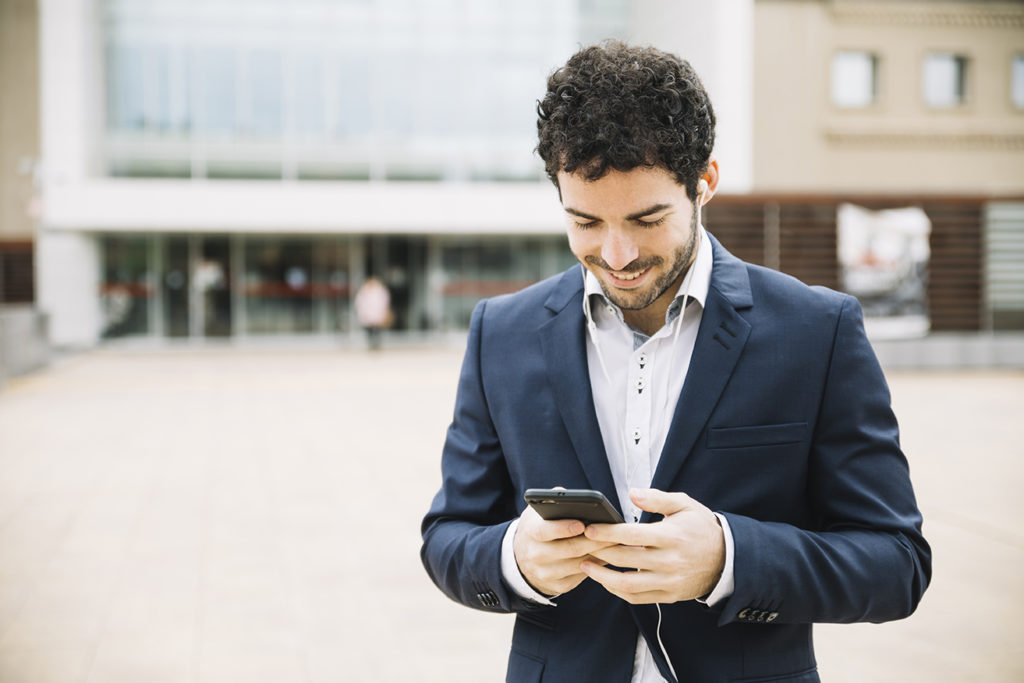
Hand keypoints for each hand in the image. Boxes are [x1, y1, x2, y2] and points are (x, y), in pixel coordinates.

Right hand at [513, 503, 616, 596]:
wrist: (524, 560)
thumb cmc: (539, 529)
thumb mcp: (538, 513)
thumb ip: (553, 502)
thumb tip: (576, 498)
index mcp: (530, 532)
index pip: (544, 531)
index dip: (563, 528)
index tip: (582, 524)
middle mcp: (535, 554)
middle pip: (568, 549)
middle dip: (592, 541)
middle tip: (612, 533)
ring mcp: (545, 572)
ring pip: (578, 564)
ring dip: (598, 554)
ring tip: (615, 544)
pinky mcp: (557, 586)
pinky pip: (581, 576)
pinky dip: (596, 567)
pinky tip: (607, 557)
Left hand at [580, 488, 724, 603]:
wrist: (727, 559)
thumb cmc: (700, 528)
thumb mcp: (684, 505)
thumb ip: (657, 498)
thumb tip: (632, 493)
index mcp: (671, 536)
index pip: (631, 535)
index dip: (607, 532)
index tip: (589, 528)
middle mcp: (669, 561)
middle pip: (625, 558)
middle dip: (599, 551)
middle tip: (581, 544)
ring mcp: (669, 582)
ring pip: (627, 584)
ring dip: (602, 576)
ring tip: (585, 564)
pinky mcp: (669, 596)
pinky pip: (637, 598)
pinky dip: (617, 591)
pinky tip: (605, 580)